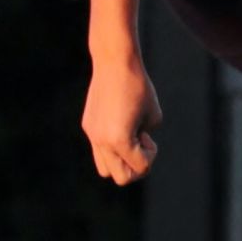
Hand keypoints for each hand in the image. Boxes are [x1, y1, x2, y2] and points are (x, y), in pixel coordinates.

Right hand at [81, 56, 162, 185]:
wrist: (114, 62)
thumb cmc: (139, 88)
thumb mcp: (154, 117)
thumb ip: (146, 139)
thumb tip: (135, 148)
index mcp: (119, 140)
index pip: (140, 168)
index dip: (151, 155)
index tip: (148, 135)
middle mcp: (102, 141)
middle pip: (120, 178)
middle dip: (135, 166)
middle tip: (141, 144)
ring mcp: (92, 135)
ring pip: (105, 169)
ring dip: (120, 161)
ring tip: (128, 139)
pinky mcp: (88, 126)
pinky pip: (99, 149)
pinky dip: (112, 147)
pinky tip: (119, 124)